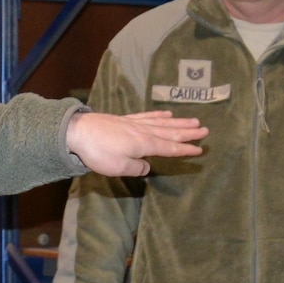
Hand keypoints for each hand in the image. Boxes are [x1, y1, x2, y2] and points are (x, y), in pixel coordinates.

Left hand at [68, 110, 206, 176]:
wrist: (77, 132)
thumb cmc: (98, 152)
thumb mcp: (118, 167)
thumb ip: (136, 168)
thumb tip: (146, 167)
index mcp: (144, 144)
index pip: (170, 148)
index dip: (186, 150)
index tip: (200, 149)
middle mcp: (143, 131)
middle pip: (170, 132)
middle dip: (188, 132)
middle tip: (205, 130)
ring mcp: (134, 123)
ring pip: (162, 123)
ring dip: (179, 123)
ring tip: (193, 121)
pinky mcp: (125, 119)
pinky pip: (147, 116)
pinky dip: (159, 115)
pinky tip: (166, 114)